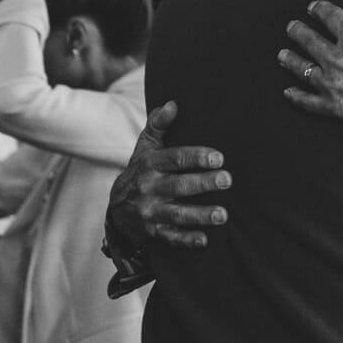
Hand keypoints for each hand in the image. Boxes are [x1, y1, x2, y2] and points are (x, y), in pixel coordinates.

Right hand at [106, 101, 231, 248]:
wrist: (116, 208)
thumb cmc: (141, 170)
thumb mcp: (146, 147)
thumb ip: (159, 124)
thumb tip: (173, 103)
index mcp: (151, 164)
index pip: (175, 159)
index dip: (197, 157)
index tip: (219, 158)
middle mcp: (148, 188)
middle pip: (178, 186)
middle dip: (203, 183)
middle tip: (227, 180)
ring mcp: (149, 212)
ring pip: (176, 214)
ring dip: (200, 214)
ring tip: (223, 214)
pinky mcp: (152, 232)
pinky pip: (170, 237)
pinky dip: (186, 240)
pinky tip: (204, 239)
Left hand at [279, 0, 342, 132]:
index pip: (331, 17)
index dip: (320, 10)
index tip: (313, 7)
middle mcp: (337, 59)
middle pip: (309, 40)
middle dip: (298, 31)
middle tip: (291, 27)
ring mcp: (333, 83)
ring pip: (303, 69)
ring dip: (290, 60)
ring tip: (282, 54)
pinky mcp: (334, 106)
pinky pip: (308, 101)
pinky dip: (297, 96)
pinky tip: (288, 92)